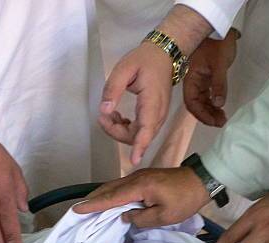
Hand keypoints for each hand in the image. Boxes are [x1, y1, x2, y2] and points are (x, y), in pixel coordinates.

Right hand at [74, 167, 209, 226]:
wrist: (201, 181)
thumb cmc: (185, 200)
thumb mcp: (164, 216)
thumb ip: (141, 218)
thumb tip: (125, 217)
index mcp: (140, 187)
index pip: (112, 197)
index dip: (94, 205)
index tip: (78, 209)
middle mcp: (136, 178)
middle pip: (109, 188)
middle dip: (93, 198)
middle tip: (78, 208)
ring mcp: (140, 175)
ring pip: (115, 185)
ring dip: (101, 194)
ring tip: (89, 204)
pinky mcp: (145, 177)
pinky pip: (123, 185)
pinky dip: (112, 192)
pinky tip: (109, 198)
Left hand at [99, 5, 211, 165]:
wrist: (165, 57)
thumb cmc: (145, 60)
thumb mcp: (124, 68)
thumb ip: (113, 89)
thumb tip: (104, 110)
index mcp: (151, 102)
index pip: (146, 130)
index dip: (139, 146)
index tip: (134, 160)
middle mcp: (157, 115)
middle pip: (137, 137)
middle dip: (116, 132)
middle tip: (103, 116)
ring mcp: (157, 118)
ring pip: (137, 137)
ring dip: (120, 131)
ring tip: (109, 114)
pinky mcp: (154, 119)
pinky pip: (139, 132)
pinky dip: (126, 129)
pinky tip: (117, 117)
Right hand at [183, 31, 237, 126]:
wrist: (220, 29)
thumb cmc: (218, 44)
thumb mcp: (220, 64)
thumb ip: (219, 85)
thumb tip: (218, 104)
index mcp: (191, 79)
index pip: (192, 102)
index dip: (201, 114)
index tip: (213, 121)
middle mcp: (193, 83)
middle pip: (197, 105)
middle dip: (207, 115)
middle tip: (221, 122)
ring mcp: (200, 82)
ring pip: (203, 102)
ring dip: (211, 111)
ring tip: (223, 119)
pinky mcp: (207, 80)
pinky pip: (208, 96)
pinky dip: (214, 104)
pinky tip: (221, 110)